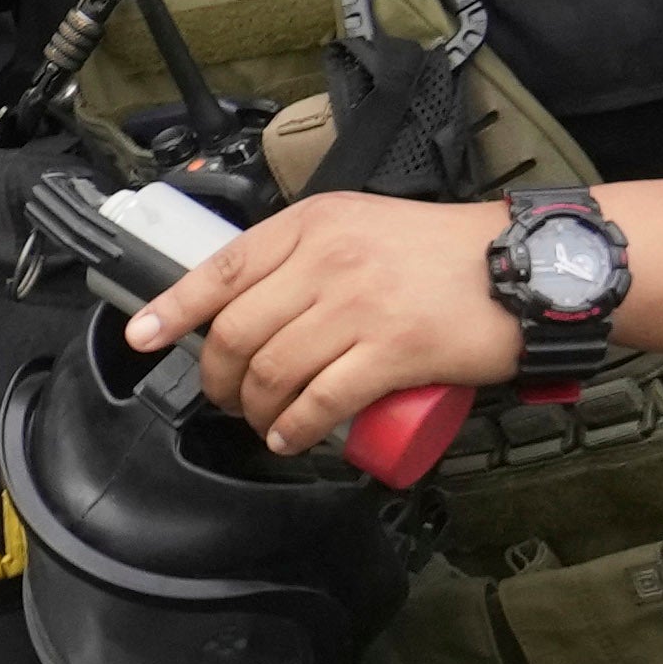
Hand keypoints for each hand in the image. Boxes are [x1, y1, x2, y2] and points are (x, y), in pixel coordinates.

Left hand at [128, 188, 526, 458]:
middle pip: (238, 331)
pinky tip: (288, 438)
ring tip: (262, 422)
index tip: (140, 336)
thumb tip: (249, 301)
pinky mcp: (392, 350)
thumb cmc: (442, 254)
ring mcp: (358, 306)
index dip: (174, 307)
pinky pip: (321, 400)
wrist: (521, 267)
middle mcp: (327, 259)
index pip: (222, 268)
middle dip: (217, 376)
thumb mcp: (360, 227)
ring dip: (254, 410)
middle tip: (224, 397)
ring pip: (273, 371)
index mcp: (313, 225)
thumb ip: (308, 254)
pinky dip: (294, 428)